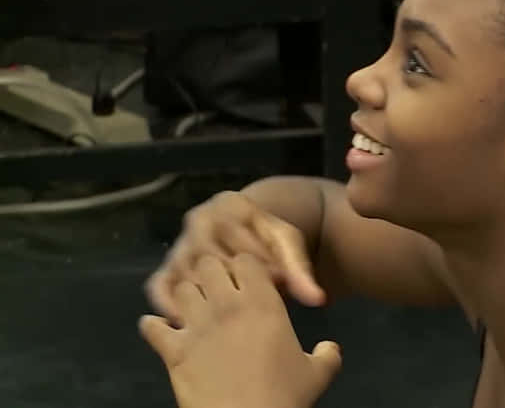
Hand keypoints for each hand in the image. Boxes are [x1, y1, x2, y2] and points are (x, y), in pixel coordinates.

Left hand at [140, 254, 341, 407]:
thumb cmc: (285, 398)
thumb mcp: (318, 374)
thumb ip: (327, 354)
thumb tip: (331, 348)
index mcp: (263, 304)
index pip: (247, 259)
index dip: (249, 267)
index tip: (254, 282)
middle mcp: (226, 306)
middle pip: (209, 263)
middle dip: (214, 273)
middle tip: (222, 290)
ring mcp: (196, 326)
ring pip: (181, 288)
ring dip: (187, 295)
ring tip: (196, 308)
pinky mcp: (173, 350)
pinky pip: (151, 326)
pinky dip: (155, 326)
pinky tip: (165, 332)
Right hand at [146, 191, 325, 323]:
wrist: (249, 226)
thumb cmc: (270, 235)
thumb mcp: (289, 244)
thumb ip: (301, 271)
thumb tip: (318, 300)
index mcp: (230, 205)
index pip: (242, 242)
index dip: (261, 267)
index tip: (277, 282)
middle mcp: (198, 220)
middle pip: (212, 260)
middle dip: (233, 284)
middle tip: (250, 302)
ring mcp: (180, 245)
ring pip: (186, 276)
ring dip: (207, 299)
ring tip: (228, 316)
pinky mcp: (166, 267)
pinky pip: (159, 287)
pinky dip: (168, 306)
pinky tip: (188, 325)